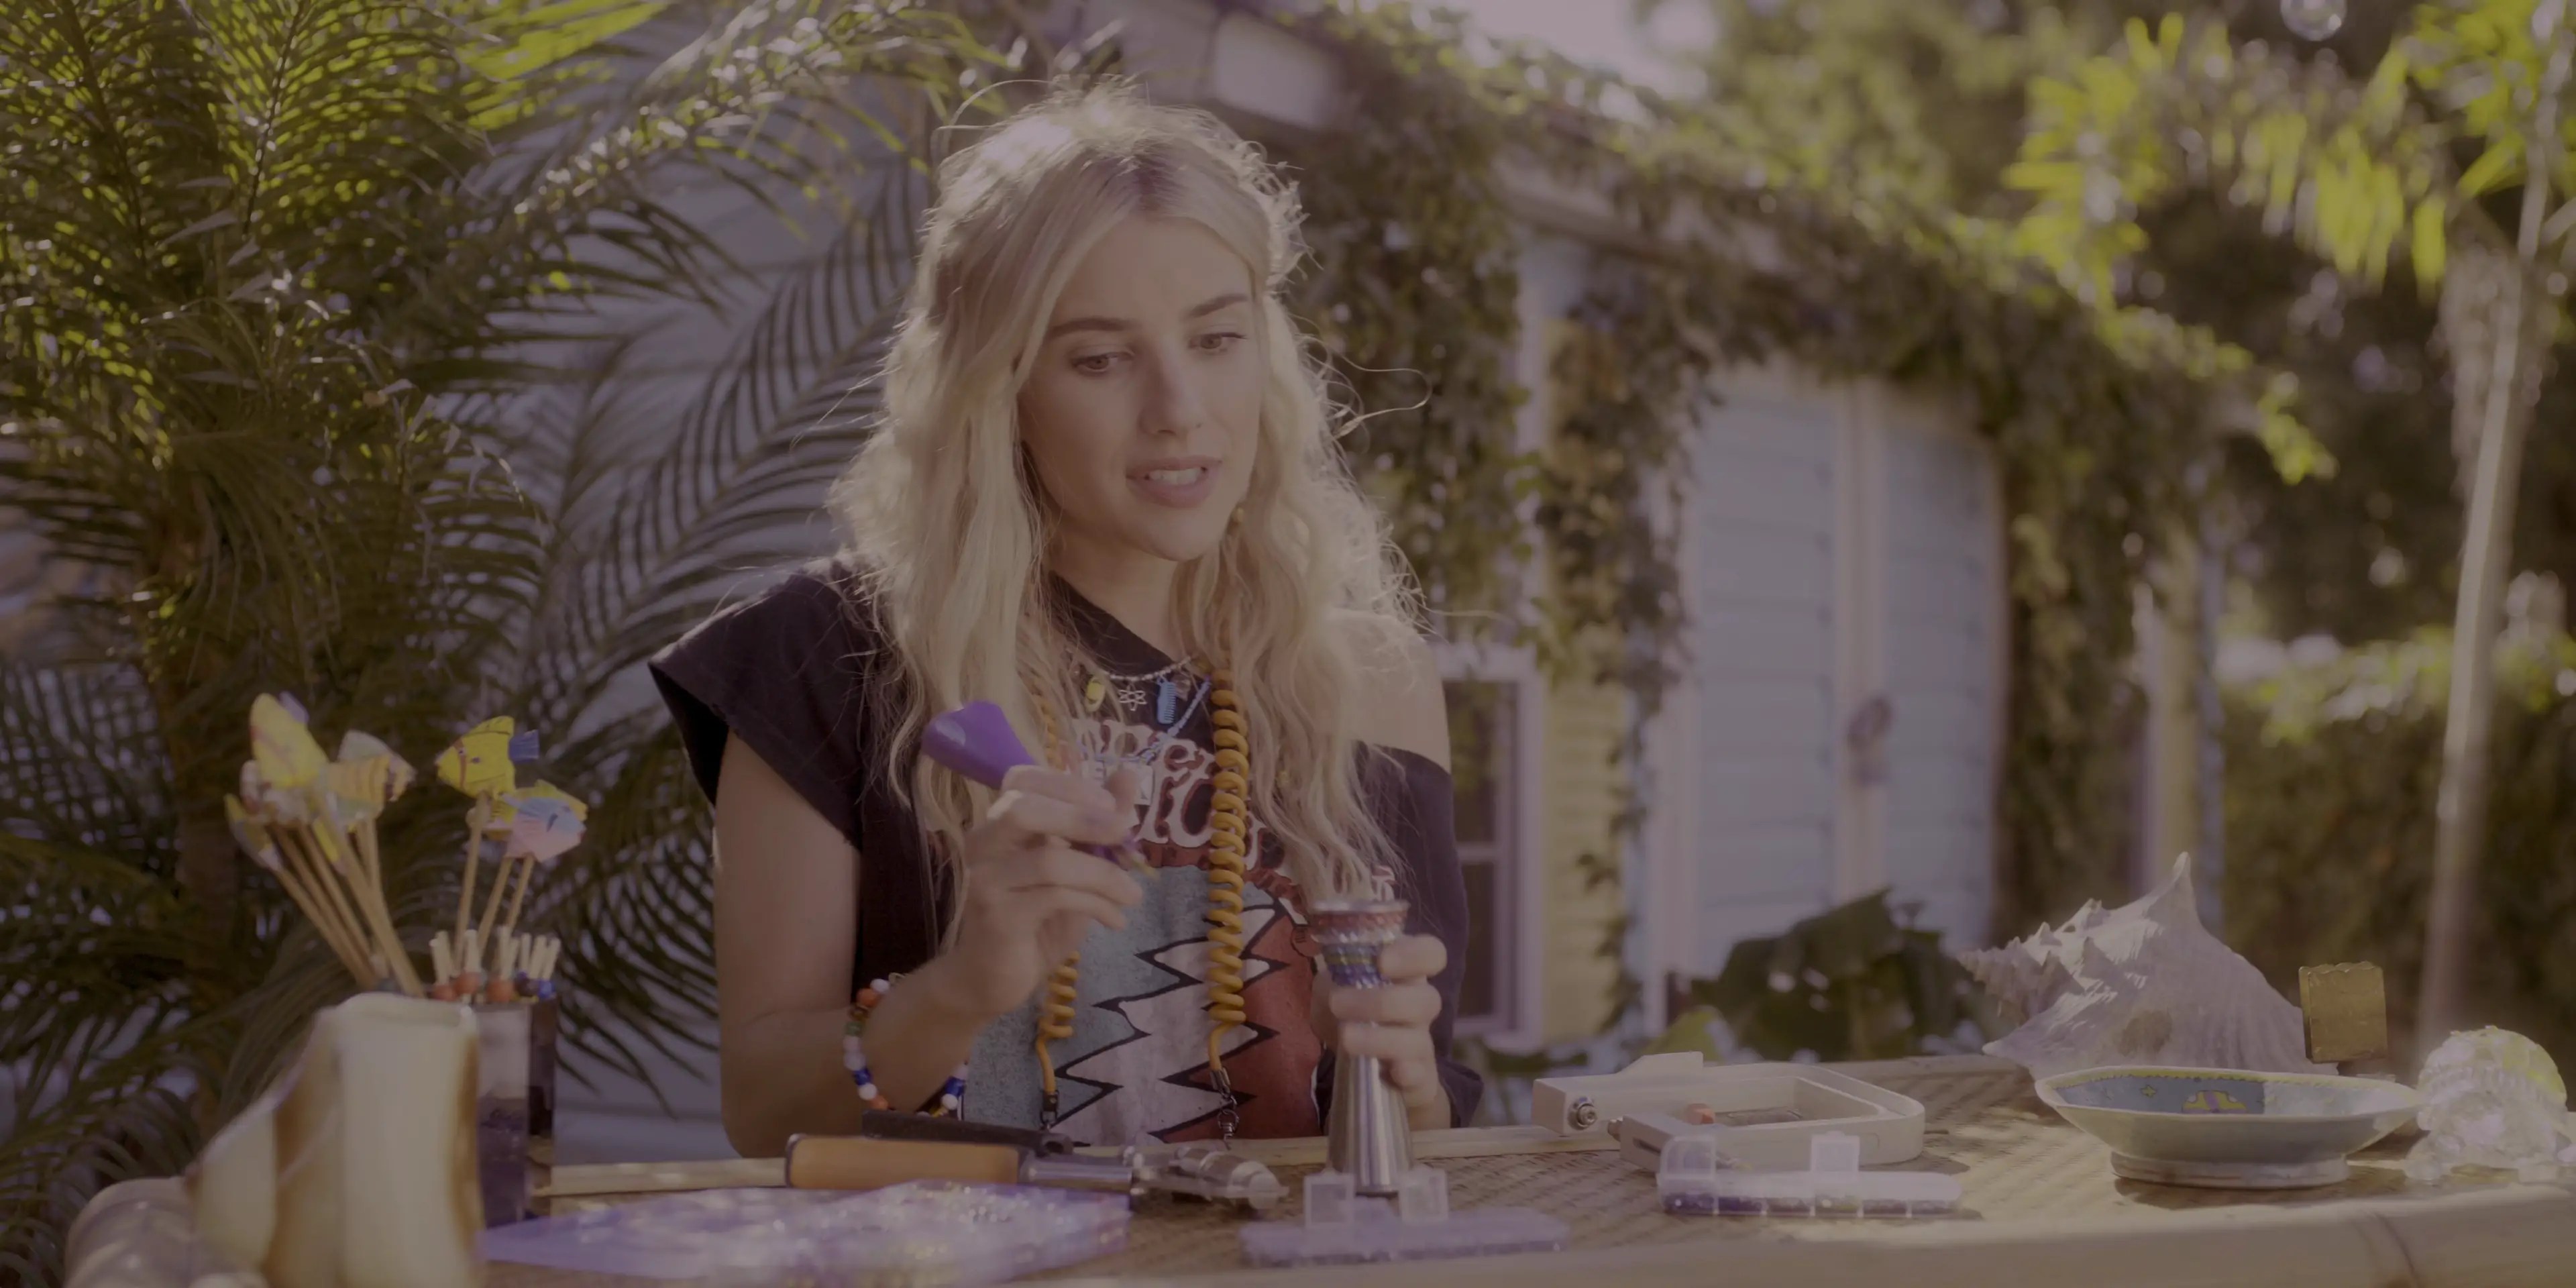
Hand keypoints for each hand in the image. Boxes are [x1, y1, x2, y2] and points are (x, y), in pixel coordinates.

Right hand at [924, 763, 1146, 1022]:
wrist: (991, 981)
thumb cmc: (1035, 922)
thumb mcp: (1076, 870)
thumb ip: (1098, 824)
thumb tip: (1128, 774)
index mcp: (1000, 825)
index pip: (1022, 779)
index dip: (1069, 785)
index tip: (1111, 806)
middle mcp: (984, 845)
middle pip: (1025, 809)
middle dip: (1082, 816)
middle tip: (1125, 833)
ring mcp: (986, 880)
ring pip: (1049, 860)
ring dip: (1104, 874)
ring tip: (1132, 895)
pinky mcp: (997, 917)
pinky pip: (1054, 897)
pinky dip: (1096, 904)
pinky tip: (1115, 920)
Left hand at [1311, 934, 1452, 1130]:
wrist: (1369, 1069)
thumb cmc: (1352, 1016)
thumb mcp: (1331, 992)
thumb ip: (1330, 983)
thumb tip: (1335, 987)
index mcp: (1406, 974)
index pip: (1431, 953)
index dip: (1413, 954)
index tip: (1381, 962)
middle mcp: (1420, 1005)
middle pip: (1428, 998)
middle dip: (1381, 1001)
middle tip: (1337, 1003)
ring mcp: (1421, 1042)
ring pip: (1418, 1038)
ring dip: (1379, 1037)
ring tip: (1345, 1036)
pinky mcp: (1418, 1076)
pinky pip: (1421, 1073)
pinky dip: (1407, 1071)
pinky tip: (1389, 1071)